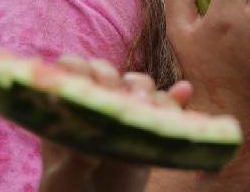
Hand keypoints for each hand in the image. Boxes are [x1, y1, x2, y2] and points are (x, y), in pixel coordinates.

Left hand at [38, 56, 192, 191]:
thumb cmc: (68, 189)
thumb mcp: (65, 178)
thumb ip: (76, 161)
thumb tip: (95, 148)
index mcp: (67, 104)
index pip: (71, 70)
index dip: (80, 70)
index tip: (90, 87)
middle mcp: (96, 99)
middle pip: (107, 73)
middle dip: (114, 81)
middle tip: (123, 101)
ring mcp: (124, 112)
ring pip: (139, 86)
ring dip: (146, 90)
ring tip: (149, 107)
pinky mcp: (149, 128)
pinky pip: (165, 109)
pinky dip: (175, 99)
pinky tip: (185, 92)